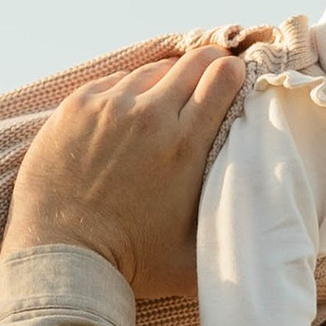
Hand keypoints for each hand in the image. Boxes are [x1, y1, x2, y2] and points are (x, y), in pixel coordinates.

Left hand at [2, 41, 250, 298]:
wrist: (62, 255)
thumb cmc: (130, 264)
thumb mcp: (194, 257)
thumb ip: (227, 236)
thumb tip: (263, 234)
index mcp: (186, 144)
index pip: (223, 78)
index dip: (234, 74)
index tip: (235, 81)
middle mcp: (150, 114)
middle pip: (194, 62)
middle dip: (210, 65)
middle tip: (212, 77)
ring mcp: (110, 105)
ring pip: (152, 71)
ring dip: (166, 81)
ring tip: (166, 100)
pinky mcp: (77, 105)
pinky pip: (113, 81)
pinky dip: (126, 91)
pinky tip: (128, 112)